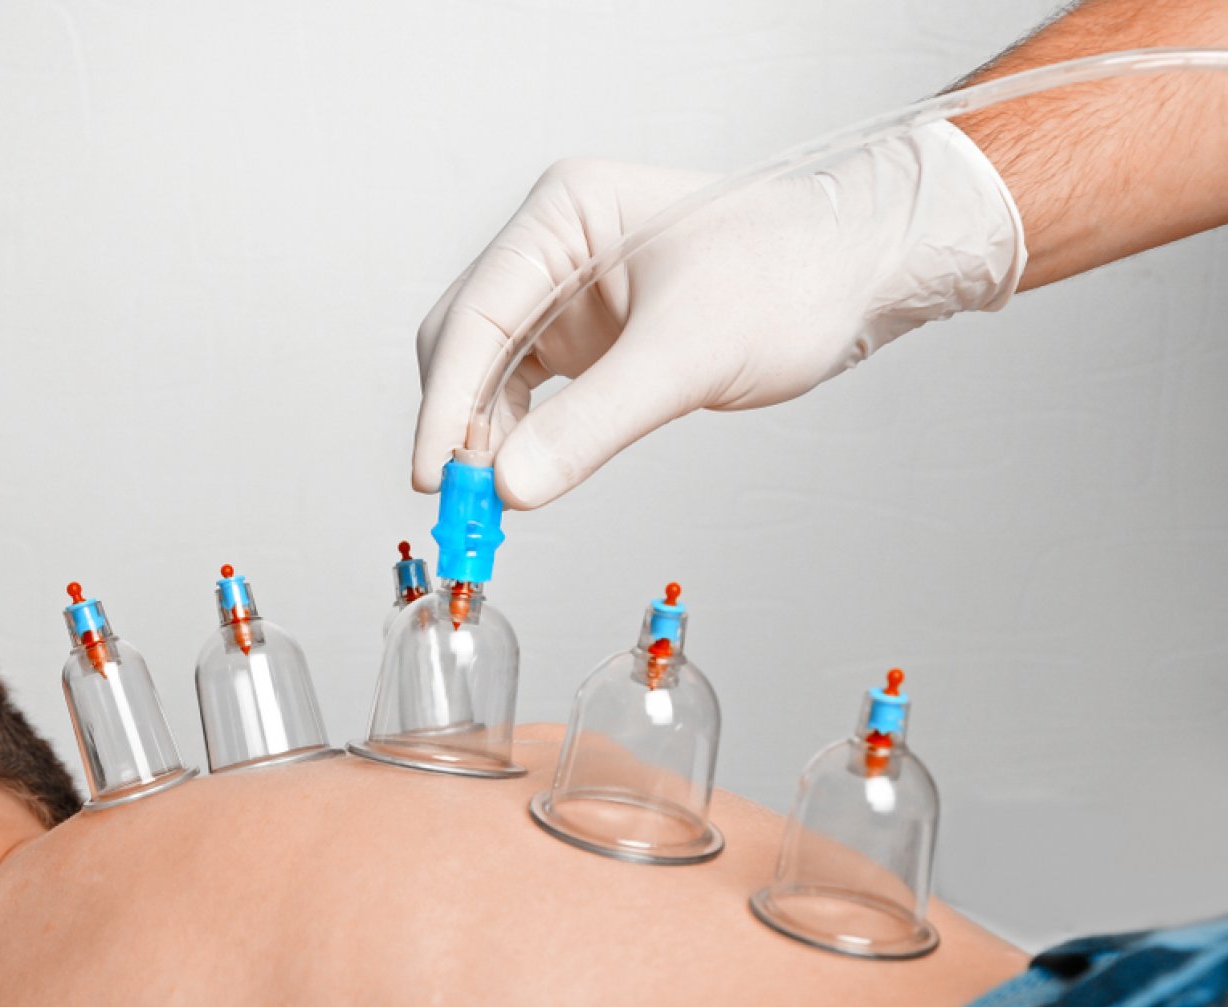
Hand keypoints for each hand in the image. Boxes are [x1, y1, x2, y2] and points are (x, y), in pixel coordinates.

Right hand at [412, 121, 1026, 508]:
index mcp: (563, 214)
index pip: (474, 314)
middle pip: (467, 344)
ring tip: (488, 508)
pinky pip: (530, 394)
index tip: (431, 475)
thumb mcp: (689, 354)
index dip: (445, 402)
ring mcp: (567, 294)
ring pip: (490, 375)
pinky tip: (521, 480)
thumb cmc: (793, 277)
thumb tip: (510, 486)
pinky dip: (519, 441)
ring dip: (484, 441)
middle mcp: (553, 249)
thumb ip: (594, 422)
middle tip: (461, 505)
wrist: (858, 275)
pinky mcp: (589, 338)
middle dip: (457, 425)